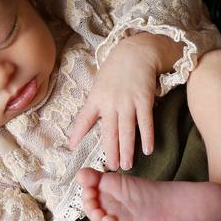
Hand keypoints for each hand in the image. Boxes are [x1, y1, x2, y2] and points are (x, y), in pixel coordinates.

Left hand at [67, 35, 163, 169]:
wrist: (137, 51)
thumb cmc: (117, 68)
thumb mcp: (100, 83)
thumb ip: (97, 102)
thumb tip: (92, 120)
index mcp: (96, 98)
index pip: (84, 119)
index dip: (77, 133)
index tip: (72, 147)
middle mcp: (110, 102)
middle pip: (109, 132)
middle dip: (110, 151)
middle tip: (111, 168)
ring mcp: (128, 102)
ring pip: (126, 131)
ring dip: (127, 150)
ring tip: (126, 165)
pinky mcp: (144, 100)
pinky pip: (145, 122)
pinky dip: (147, 137)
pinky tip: (148, 149)